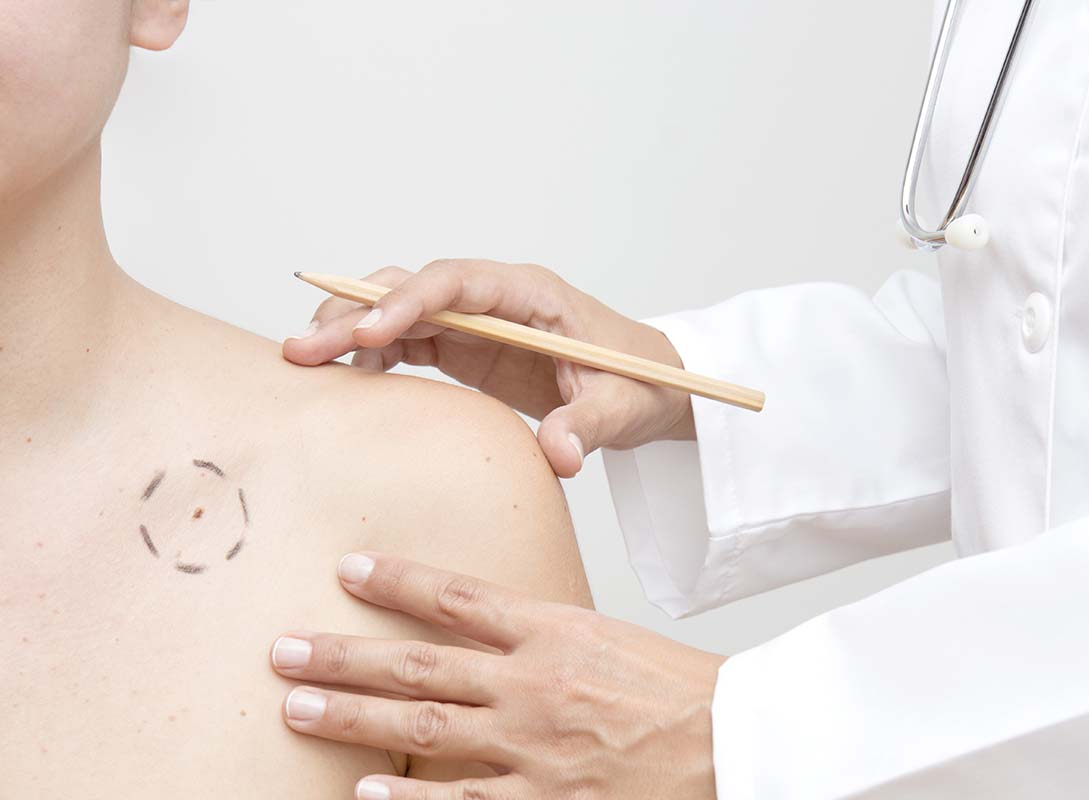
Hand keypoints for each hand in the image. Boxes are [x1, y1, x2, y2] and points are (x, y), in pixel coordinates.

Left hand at [271, 552, 723, 798]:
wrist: (734, 740)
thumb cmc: (677, 688)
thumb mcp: (608, 637)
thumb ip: (542, 633)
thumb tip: (480, 628)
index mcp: (554, 629)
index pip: (458, 596)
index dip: (397, 581)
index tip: (348, 569)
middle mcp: (533, 683)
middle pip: (420, 662)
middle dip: (345, 654)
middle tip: (284, 649)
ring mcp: (533, 746)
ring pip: (424, 726)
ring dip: (354, 716)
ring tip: (297, 707)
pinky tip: (363, 796)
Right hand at [282, 260, 694, 476]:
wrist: (649, 386)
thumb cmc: (641, 383)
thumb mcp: (622, 407)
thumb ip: (588, 425)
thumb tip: (560, 454)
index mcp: (531, 295)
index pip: (458, 282)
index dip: (408, 300)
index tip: (367, 329)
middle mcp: (494, 299)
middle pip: (413, 288)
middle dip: (356, 311)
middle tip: (303, 348)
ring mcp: (476, 322)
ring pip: (399, 310)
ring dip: (350, 330)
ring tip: (302, 362)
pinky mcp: (466, 348)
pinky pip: (406, 341)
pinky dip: (369, 354)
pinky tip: (340, 379)